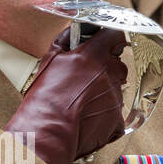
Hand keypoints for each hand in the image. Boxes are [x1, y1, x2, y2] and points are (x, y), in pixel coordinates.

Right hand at [4, 26, 127, 163]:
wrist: (47, 132)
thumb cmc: (45, 98)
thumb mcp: (49, 61)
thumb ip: (65, 40)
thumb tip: (73, 31)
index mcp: (94, 56)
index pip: (114, 36)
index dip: (110, 39)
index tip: (106, 43)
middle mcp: (109, 74)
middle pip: (118, 65)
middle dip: (106, 69)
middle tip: (87, 79)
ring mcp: (115, 97)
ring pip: (115, 89)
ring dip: (103, 93)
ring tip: (81, 103)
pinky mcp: (117, 120)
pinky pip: (115, 114)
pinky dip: (104, 116)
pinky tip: (86, 119)